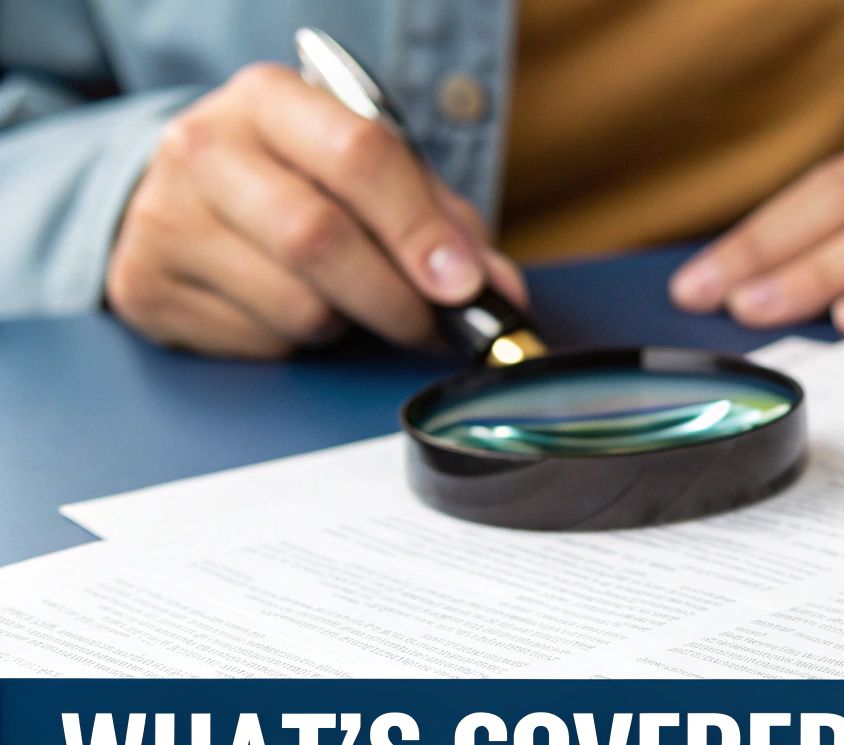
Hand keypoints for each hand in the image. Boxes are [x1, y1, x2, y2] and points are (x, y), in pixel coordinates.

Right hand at [107, 63, 525, 358]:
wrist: (180, 197)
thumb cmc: (295, 183)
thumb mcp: (364, 174)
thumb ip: (440, 222)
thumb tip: (498, 291)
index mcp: (269, 99)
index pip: (358, 155)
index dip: (421, 229)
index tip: (463, 284)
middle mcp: (203, 147)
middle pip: (318, 237)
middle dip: (393, 296)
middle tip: (429, 323)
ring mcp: (164, 218)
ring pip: (295, 304)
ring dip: (347, 324)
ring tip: (348, 304)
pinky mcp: (146, 287)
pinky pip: (259, 344)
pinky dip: (298, 346)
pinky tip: (290, 313)